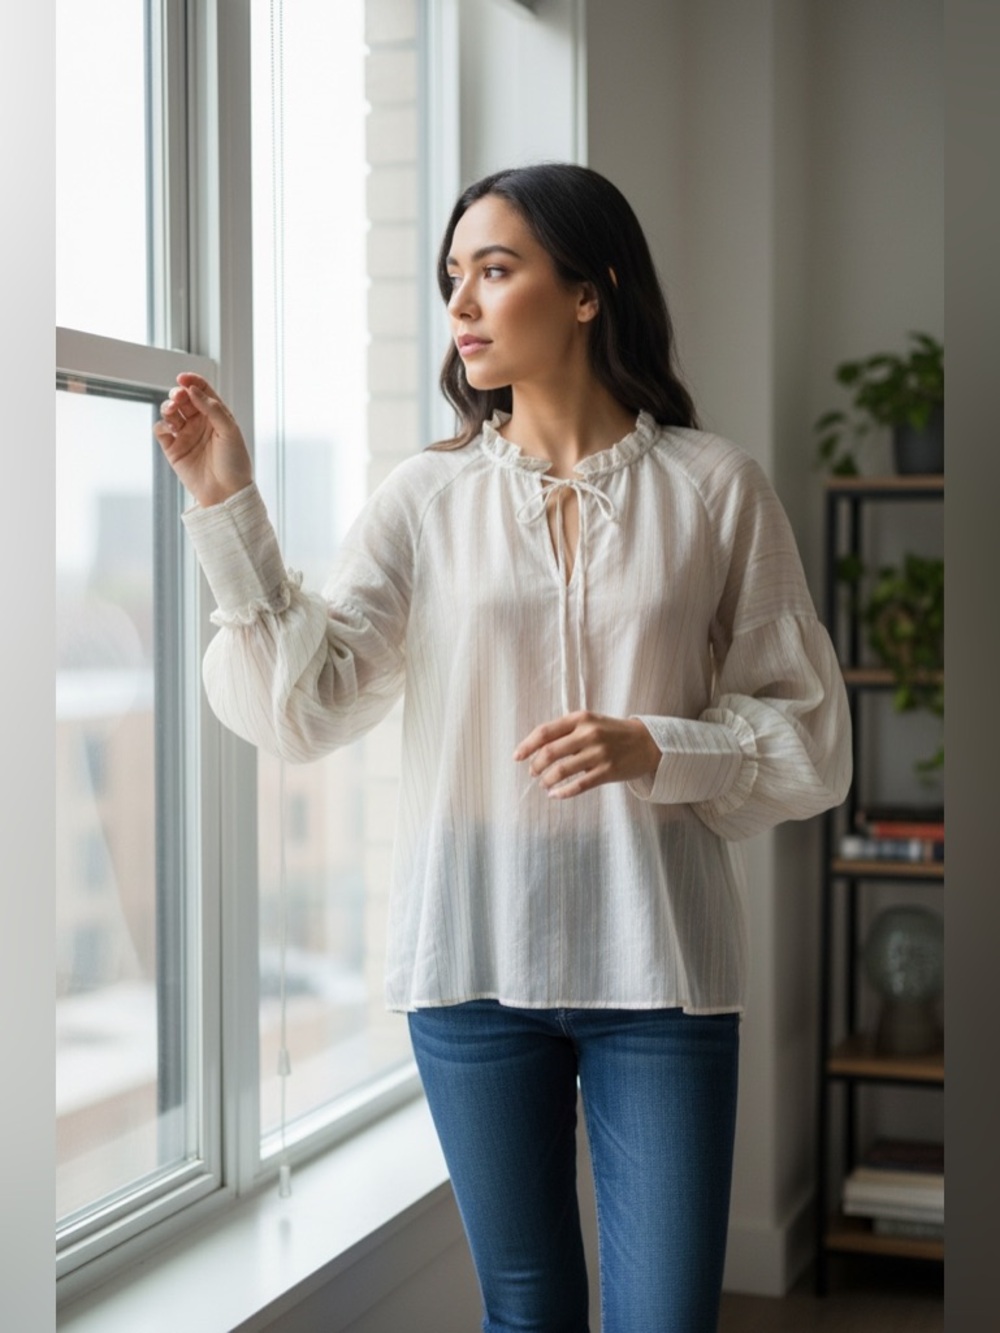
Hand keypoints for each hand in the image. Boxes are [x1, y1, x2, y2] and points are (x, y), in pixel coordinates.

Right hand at [153, 372, 253, 507]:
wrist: (226, 492)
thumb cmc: (234, 463)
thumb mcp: (229, 431)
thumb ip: (212, 408)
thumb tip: (193, 390)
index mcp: (216, 415)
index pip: (201, 391)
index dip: (192, 381)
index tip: (183, 378)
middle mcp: (199, 423)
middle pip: (183, 398)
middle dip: (178, 393)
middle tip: (179, 396)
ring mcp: (185, 435)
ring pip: (170, 411)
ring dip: (168, 406)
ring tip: (172, 410)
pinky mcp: (173, 449)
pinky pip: (161, 430)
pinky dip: (162, 424)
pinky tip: (170, 427)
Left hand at [514, 711, 660, 798]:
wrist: (647, 742)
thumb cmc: (612, 732)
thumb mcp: (590, 722)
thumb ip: (566, 731)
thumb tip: (536, 749)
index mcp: (581, 718)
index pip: (545, 732)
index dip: (527, 745)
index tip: (516, 757)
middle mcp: (589, 734)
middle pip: (550, 752)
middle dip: (536, 766)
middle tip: (533, 773)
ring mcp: (599, 753)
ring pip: (562, 770)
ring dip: (547, 780)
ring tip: (544, 785)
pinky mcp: (608, 771)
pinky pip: (579, 785)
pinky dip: (563, 792)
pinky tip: (555, 795)